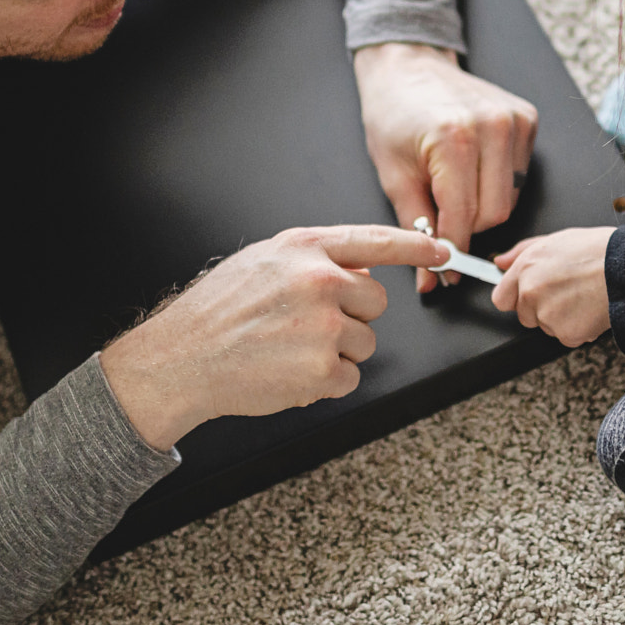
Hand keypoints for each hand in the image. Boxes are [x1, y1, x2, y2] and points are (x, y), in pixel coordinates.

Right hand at [98, 224, 447, 449]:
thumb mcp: (263, 262)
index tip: (443, 249)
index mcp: (304, 248)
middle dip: (352, 318)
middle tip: (307, 327)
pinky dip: (324, 383)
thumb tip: (359, 268)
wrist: (181, 359)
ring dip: (336, 353)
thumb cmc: (217, 313)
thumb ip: (313, 259)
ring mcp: (323, 325)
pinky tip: (288, 373)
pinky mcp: (323, 369)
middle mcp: (319, 280)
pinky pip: (349, 378)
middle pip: (375, 302)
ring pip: (364, 343)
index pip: (374, 240)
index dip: (415, 245)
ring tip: (289, 350)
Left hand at [352, 42, 539, 292]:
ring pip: (511, 198)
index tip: (443, 270)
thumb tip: (430, 278)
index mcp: (454, 139)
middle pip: (495, 213)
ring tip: (454, 188)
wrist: (408, 67)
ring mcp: (514, 120)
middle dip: (468, 228)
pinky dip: (496, 183)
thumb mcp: (394, 174)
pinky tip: (473, 168)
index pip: (464, 217)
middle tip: (443, 224)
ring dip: (482, 206)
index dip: (452, 250)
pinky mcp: (526, 119)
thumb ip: (415, 228)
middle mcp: (492, 127)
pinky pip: (519, 176)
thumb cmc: (394, 114)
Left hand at [492, 227, 614, 347]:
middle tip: (567, 292)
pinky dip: (579, 328)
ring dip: (561, 318)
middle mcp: (531, 293)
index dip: (516, 298)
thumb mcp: (555, 240)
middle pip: (525, 316)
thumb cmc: (597, 250)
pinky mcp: (566, 333)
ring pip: (547, 326)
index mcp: (526, 269)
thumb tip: (500, 262)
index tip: (528, 296)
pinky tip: (591, 309)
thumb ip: (521, 253)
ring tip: (583, 296)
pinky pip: (567, 337)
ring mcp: (547, 315)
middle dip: (542, 308)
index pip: (501, 298)